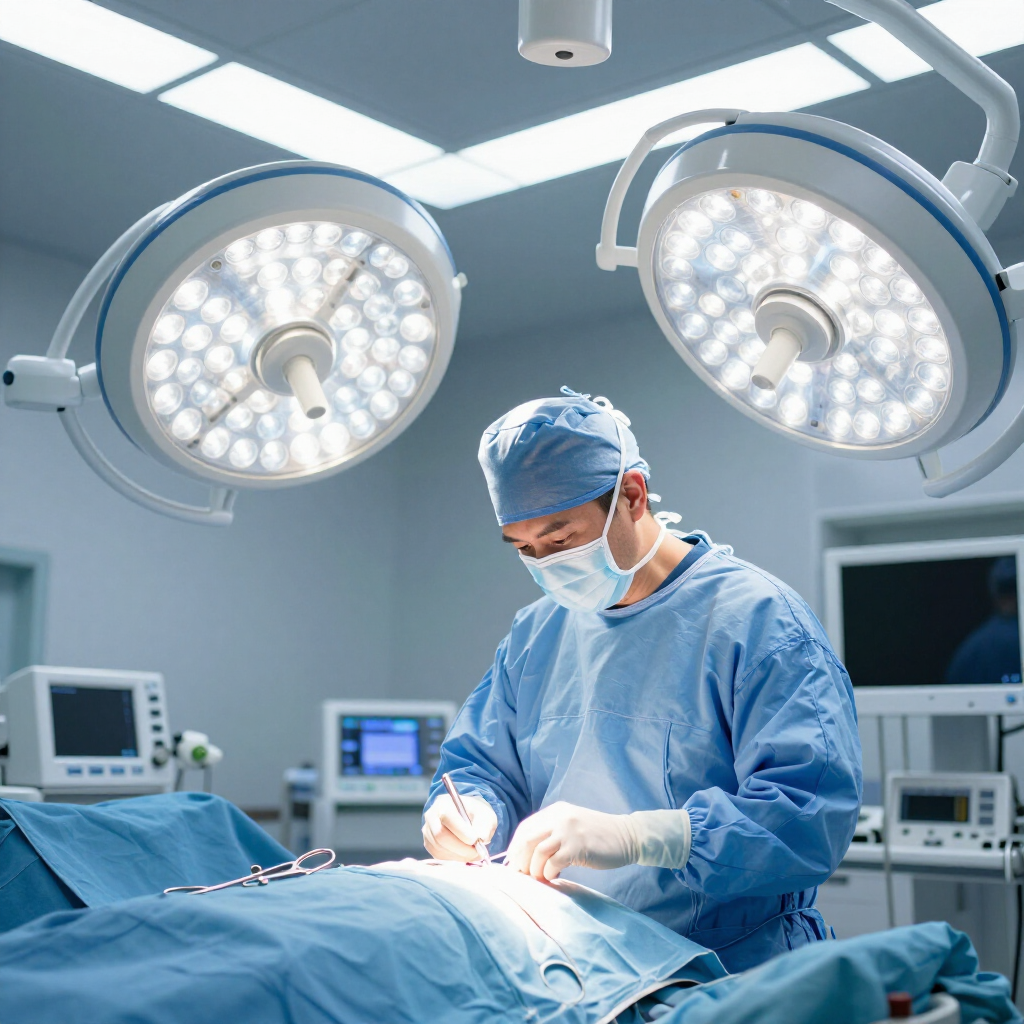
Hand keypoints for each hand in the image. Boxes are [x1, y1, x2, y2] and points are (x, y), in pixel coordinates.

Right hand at [422, 793, 497, 861]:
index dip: (461, 832)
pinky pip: (438, 856)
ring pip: (440, 848)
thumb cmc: (475, 813)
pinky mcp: (429, 844)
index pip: (447, 817)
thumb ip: (484, 825)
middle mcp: (431, 816)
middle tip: (477, 852)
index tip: (476, 840)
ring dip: (459, 855)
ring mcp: (428, 831)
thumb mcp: (485, 814)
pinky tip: (465, 855)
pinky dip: (454, 859)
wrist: (468, 816)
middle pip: (440, 836)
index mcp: (444, 803)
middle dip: (461, 847)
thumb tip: (481, 838)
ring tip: (474, 854)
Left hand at [505, 801, 639, 880]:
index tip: (513, 864)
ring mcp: (569, 831)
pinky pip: (553, 863)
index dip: (515, 847)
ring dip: (534, 870)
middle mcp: (559, 818)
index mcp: (555, 811)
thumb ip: (552, 833)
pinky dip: (549, 873)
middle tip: (523, 875)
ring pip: (538, 852)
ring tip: (540, 878)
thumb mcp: (571, 826)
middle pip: (527, 839)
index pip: (525, 828)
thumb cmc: (597, 836)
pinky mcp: (578, 847)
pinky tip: (554, 877)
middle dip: (521, 861)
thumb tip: (526, 855)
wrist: (627, 836)